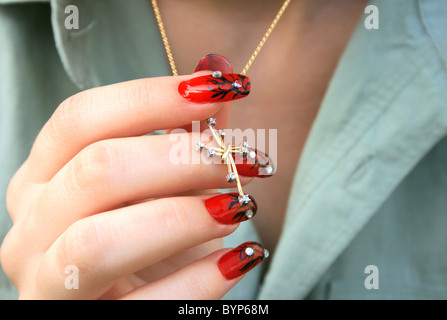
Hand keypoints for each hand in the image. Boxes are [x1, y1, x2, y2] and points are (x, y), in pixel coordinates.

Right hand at [0, 66, 267, 298]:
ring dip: (184, 217)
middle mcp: (31, 226)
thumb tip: (217, 70)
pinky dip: (199, 279)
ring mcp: (47, 283)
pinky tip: (239, 258)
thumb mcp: (164, 183)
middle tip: (242, 160)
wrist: (141, 299)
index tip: (220, 91)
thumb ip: (187, 132)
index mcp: (44, 177)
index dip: (153, 98)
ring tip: (240, 206)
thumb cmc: (152, 237)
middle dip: (181, 158)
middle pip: (97, 170)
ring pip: (99, 241)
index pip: (80, 118)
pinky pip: (141, 307)